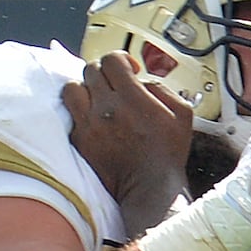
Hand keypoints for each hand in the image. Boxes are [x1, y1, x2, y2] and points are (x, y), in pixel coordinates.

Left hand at [61, 54, 196, 230]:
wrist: (148, 190)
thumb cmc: (166, 156)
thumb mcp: (181, 115)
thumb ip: (162, 89)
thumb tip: (143, 82)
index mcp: (132, 98)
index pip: (112, 60)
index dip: (120, 61)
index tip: (128, 71)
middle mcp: (106, 108)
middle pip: (90, 70)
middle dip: (104, 73)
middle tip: (113, 85)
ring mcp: (88, 125)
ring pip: (71, 89)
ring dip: (84, 89)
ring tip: (96, 99)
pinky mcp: (78, 141)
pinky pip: (69, 115)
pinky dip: (78, 112)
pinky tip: (91, 118)